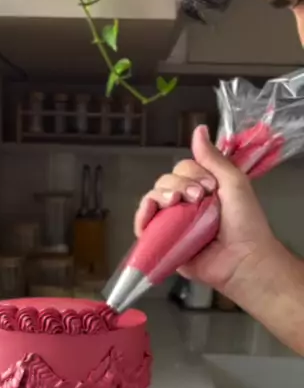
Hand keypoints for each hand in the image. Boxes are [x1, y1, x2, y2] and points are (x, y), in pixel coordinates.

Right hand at [134, 125, 277, 294]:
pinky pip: (144, 225)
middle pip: (165, 181)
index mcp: (203, 189)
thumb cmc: (245, 223)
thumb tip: (198, 129)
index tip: (208, 186)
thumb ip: (213, 158)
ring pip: (153, 199)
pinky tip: (150, 215)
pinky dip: (142, 216)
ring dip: (161, 196)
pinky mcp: (164, 242)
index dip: (191, 173)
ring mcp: (174, 223)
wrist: (242, 258)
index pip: (183, 169)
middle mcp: (186, 204)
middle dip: (177, 185)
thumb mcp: (234, 182)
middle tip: (197, 197)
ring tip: (176, 204)